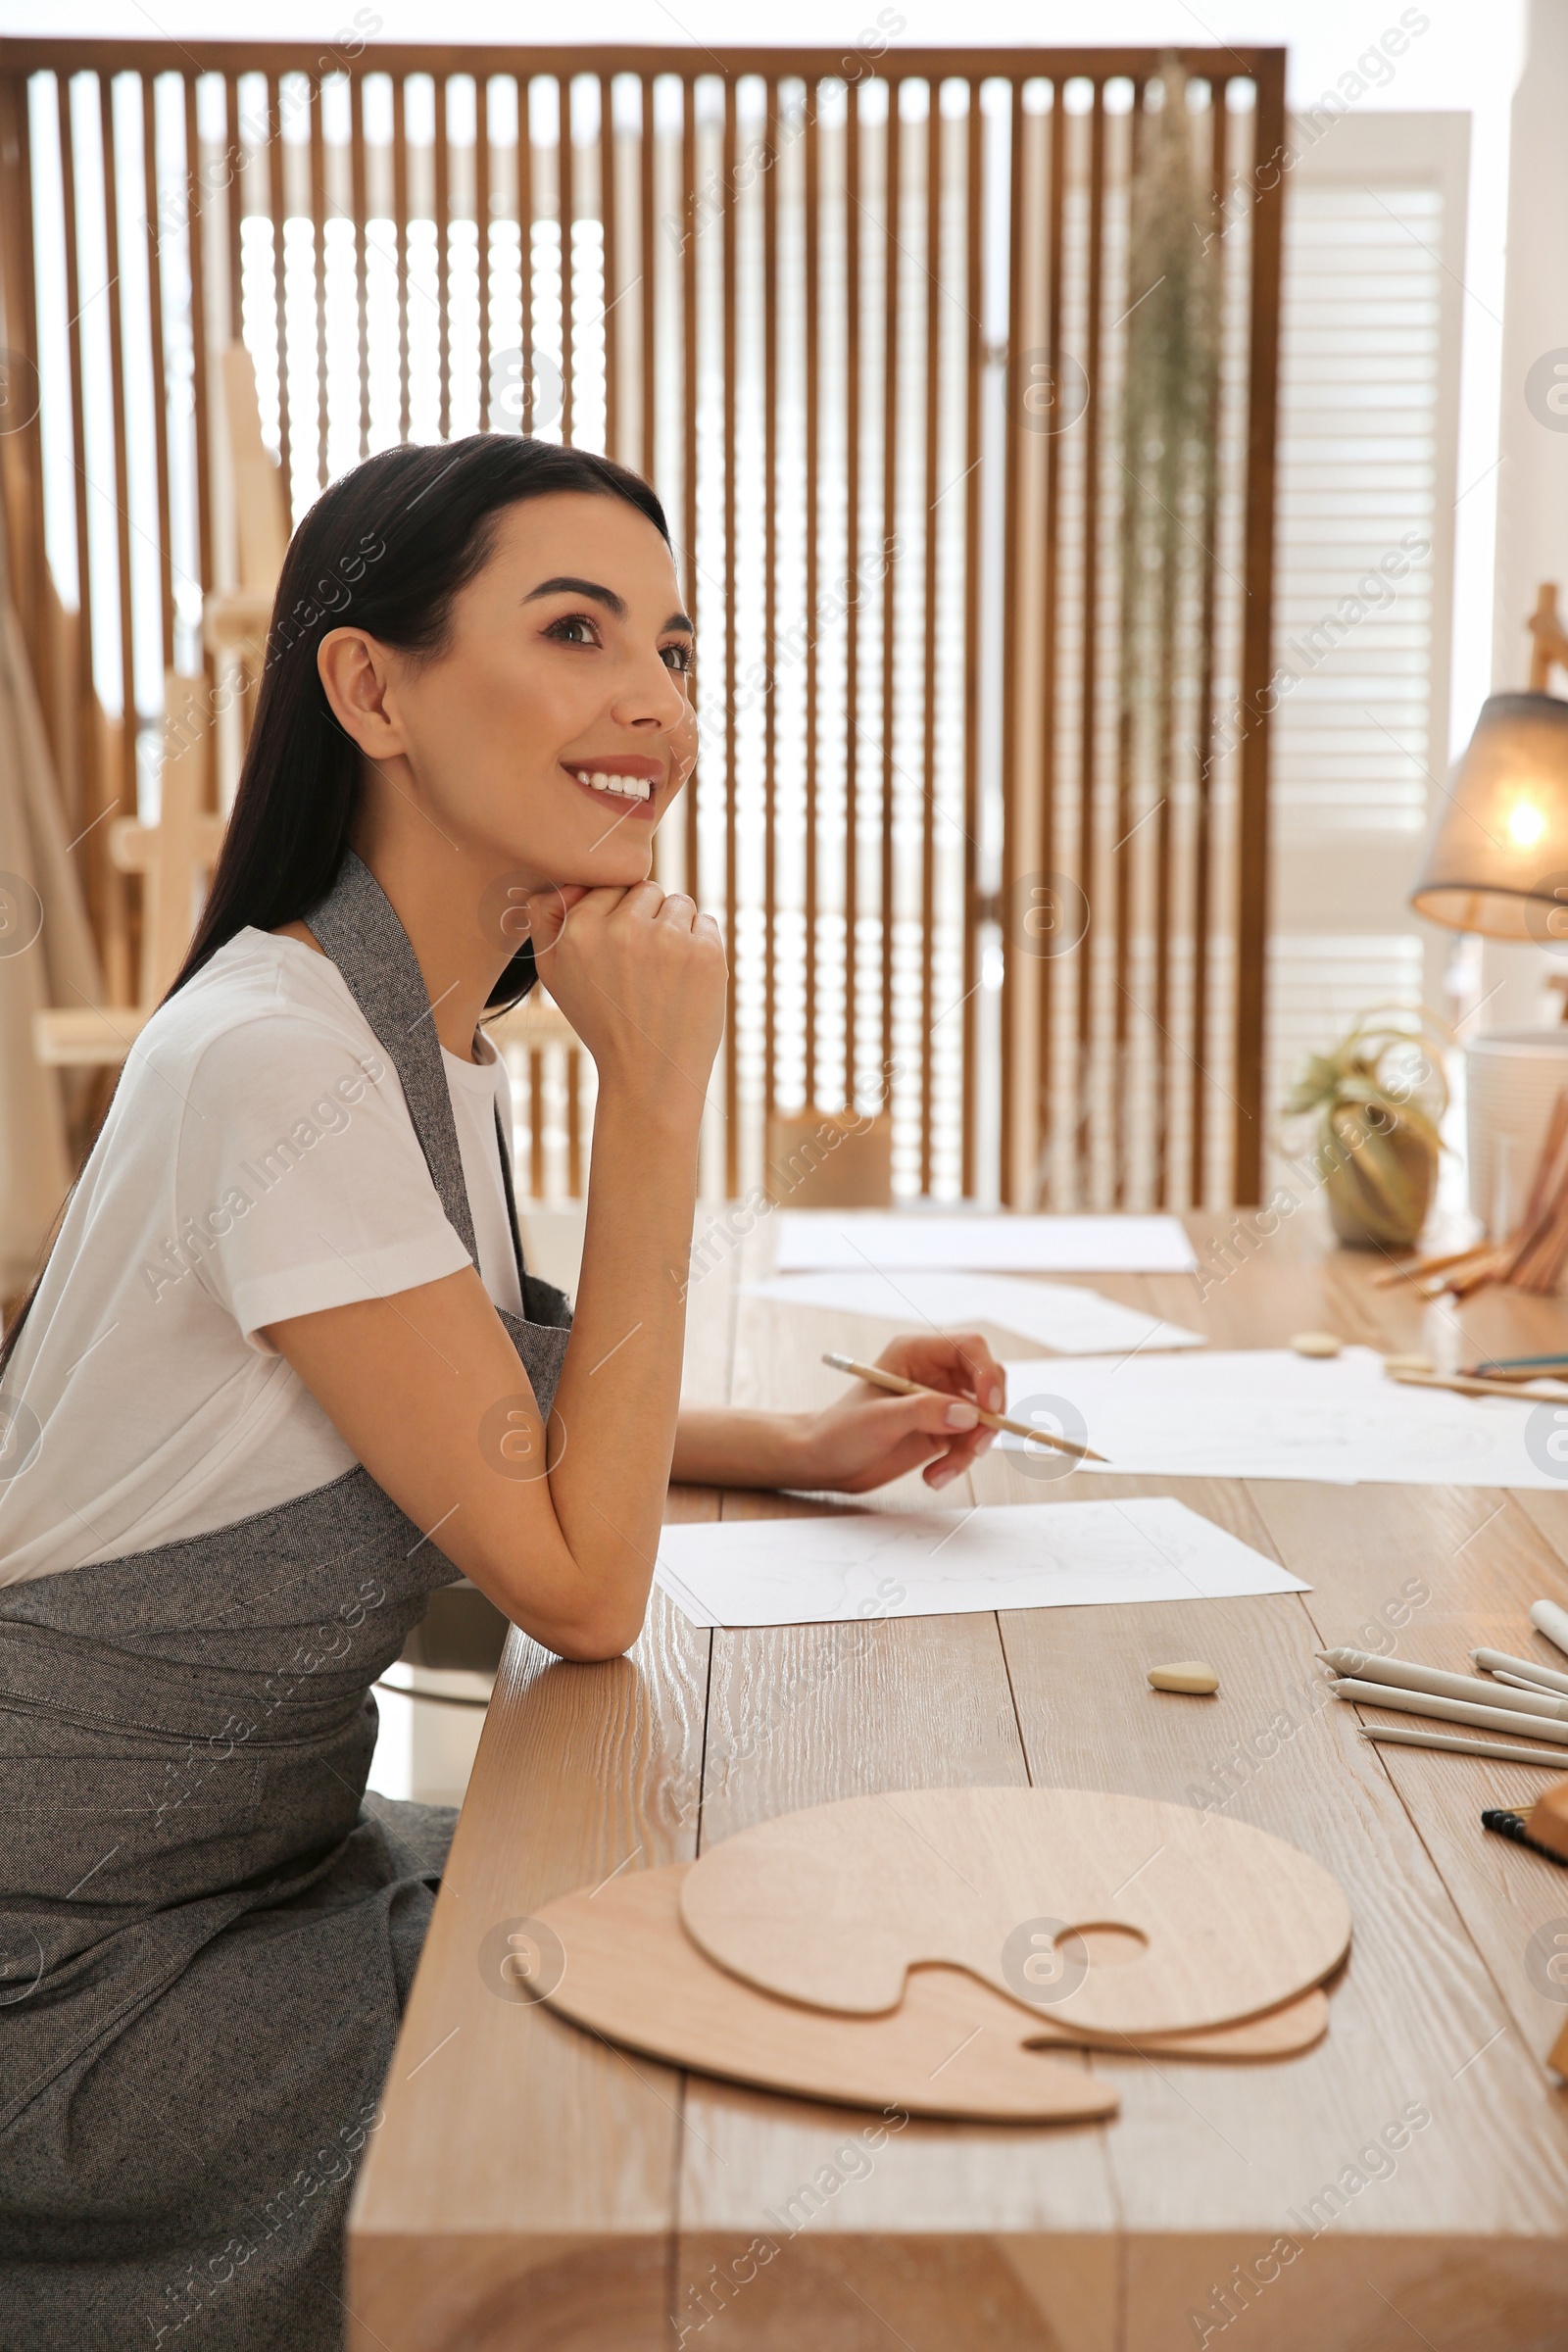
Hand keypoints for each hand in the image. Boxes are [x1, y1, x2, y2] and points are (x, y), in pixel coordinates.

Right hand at [527, 880, 725, 1118]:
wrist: (648, 1075)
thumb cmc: (601, 1023)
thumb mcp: (553, 974)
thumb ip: (546, 919)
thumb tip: (566, 877)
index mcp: (580, 930)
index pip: (609, 886)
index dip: (617, 915)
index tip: (619, 951)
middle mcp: (622, 929)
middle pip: (646, 888)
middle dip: (648, 917)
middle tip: (643, 966)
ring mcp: (667, 939)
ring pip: (679, 903)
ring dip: (677, 929)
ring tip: (664, 974)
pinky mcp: (705, 953)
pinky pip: (706, 922)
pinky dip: (701, 946)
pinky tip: (685, 980)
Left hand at [792, 1332, 1006, 1494]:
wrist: (827, 1462)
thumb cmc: (840, 1431)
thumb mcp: (879, 1419)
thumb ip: (923, 1411)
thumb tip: (969, 1414)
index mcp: (916, 1353)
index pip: (969, 1347)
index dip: (986, 1373)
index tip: (990, 1406)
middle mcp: (934, 1373)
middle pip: (986, 1382)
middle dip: (987, 1417)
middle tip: (974, 1447)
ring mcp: (941, 1402)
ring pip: (982, 1418)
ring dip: (970, 1449)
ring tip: (941, 1472)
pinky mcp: (943, 1430)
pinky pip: (970, 1442)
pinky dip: (960, 1463)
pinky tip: (934, 1476)